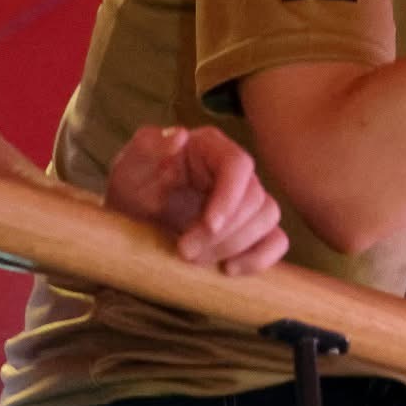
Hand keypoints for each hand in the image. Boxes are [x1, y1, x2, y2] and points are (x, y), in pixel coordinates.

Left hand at [104, 126, 287, 275]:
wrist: (132, 220)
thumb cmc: (133, 187)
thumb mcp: (130, 165)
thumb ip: (148, 145)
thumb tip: (179, 135)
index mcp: (211, 148)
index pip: (238, 165)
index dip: (230, 197)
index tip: (208, 226)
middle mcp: (236, 171)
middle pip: (255, 198)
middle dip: (223, 232)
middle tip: (185, 251)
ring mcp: (247, 201)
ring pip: (268, 218)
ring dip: (235, 246)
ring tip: (196, 260)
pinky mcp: (251, 229)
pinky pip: (276, 241)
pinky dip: (260, 258)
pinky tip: (228, 269)